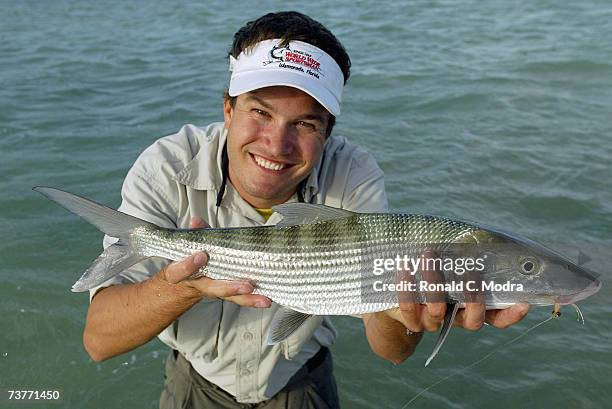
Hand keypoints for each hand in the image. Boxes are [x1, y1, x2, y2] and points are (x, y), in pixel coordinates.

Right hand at [158, 216, 271, 307]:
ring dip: (249, 299)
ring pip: (233, 297)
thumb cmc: (194, 257)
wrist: (190, 280)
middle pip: (216, 289)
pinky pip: (242, 298)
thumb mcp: (193, 244)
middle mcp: (203, 285)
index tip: (201, 256)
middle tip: (246, 286)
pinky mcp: (231, 294)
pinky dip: (255, 299)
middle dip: (231, 288)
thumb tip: (196, 221)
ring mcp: (218, 291)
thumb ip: (197, 233)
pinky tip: (269, 299)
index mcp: (187, 273)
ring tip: (265, 300)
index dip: (189, 265)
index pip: (183, 271)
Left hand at [379, 251, 530, 332]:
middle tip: (472, 273)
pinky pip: (409, 306)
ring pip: (437, 311)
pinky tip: (405, 268)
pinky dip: (406, 286)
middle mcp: (455, 320)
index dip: (511, 315)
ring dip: (434, 283)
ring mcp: (432, 322)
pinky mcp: (410, 320)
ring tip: (428, 255)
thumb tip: (481, 232)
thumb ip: (467, 254)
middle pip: (472, 321)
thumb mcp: (451, 264)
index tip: (524, 302)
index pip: (498, 319)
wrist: (396, 299)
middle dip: (474, 299)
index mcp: (471, 309)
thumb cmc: (431, 274)